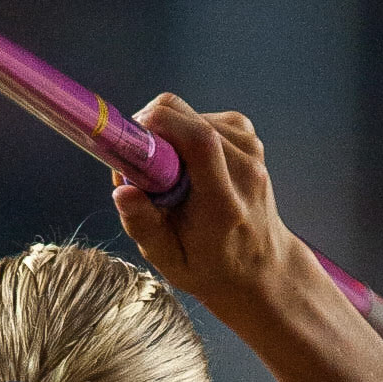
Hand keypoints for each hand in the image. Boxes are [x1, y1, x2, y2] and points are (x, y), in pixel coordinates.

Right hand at [111, 93, 315, 325]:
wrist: (261, 267)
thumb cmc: (211, 267)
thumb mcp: (171, 261)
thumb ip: (144, 227)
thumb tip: (121, 192)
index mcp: (223, 205)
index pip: (199, 141)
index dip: (159, 125)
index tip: (129, 142)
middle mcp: (244, 170)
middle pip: (189, 118)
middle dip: (151, 130)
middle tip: (138, 165)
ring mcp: (251, 149)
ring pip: (191, 114)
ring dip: (167, 135)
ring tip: (165, 174)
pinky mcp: (249, 137)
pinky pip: (203, 118)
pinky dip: (183, 133)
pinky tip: (185, 165)